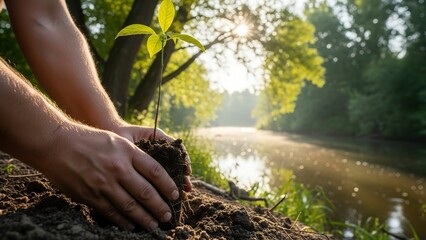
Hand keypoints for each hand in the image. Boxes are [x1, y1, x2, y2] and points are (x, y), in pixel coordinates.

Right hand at [39, 122, 178, 230]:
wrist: (56, 144)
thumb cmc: (89, 140)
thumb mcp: (117, 140)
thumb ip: (134, 156)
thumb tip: (152, 175)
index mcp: (127, 151)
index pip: (155, 171)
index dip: (168, 185)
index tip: (176, 195)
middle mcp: (118, 168)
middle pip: (146, 192)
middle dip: (160, 207)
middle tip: (168, 216)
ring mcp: (103, 183)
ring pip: (130, 206)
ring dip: (145, 218)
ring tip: (155, 225)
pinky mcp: (90, 195)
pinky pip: (111, 212)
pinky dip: (124, 221)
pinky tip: (132, 226)